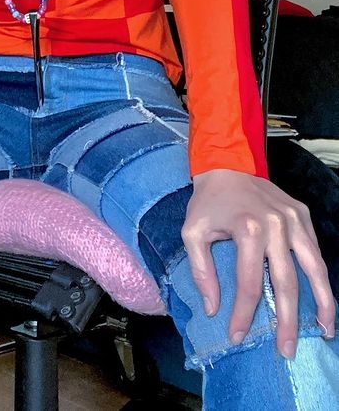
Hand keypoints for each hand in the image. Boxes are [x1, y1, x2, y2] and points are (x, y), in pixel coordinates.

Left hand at [183, 168, 334, 358]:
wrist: (226, 165)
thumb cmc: (208, 202)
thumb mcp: (192, 232)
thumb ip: (201, 270)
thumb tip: (213, 308)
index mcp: (248, 229)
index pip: (249, 283)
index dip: (244, 314)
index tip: (237, 336)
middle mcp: (276, 225)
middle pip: (286, 283)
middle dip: (286, 321)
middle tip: (285, 350)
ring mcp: (294, 220)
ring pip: (314, 268)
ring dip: (321, 303)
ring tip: (323, 331)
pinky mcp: (303, 215)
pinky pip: (315, 251)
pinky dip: (321, 277)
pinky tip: (322, 299)